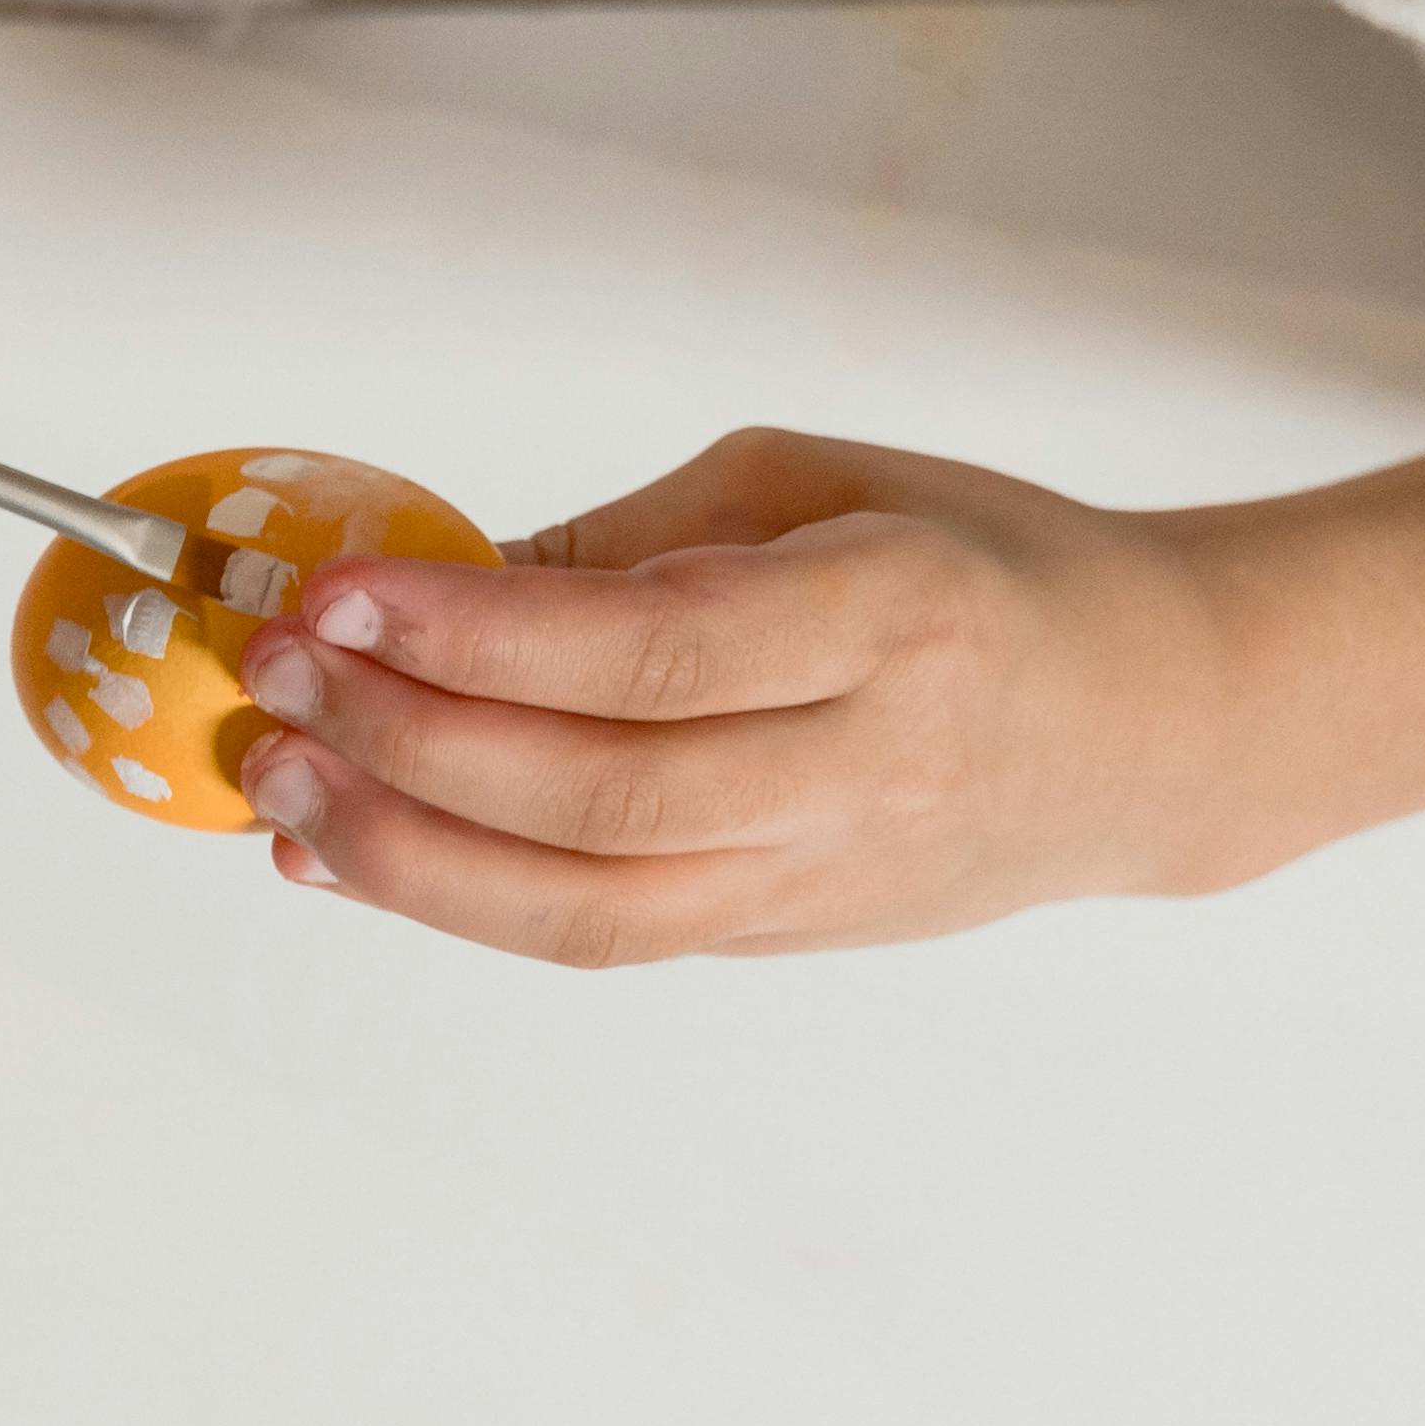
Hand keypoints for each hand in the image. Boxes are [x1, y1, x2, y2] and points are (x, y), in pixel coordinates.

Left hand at [224, 427, 1280, 960]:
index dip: (479, 634)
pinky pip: (597, 937)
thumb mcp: (822, 488)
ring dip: (403, 852)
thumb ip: (632, 542)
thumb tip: (429, 579)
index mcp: (891, 613)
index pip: (652, 648)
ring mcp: (822, 874)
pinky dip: (453, 899)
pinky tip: (340, 852)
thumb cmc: (978, 565)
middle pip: (599, 792)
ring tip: (275, 783)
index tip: (338, 591)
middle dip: (407, 737)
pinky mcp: (781, 936)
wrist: (1151, 726)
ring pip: (584, 905)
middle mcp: (863, 765)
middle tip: (273, 671)